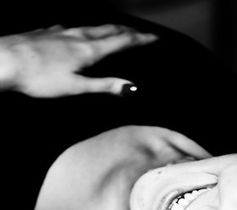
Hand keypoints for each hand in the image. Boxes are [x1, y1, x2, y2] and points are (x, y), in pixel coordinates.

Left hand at [0, 24, 156, 96]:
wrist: (7, 60)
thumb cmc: (39, 77)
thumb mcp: (77, 87)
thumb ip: (105, 85)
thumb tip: (131, 88)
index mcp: (88, 50)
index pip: (121, 42)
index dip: (140, 40)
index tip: (153, 38)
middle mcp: (77, 36)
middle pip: (109, 30)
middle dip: (127, 31)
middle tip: (140, 33)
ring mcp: (61, 31)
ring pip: (91, 27)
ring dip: (108, 28)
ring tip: (116, 30)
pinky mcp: (48, 32)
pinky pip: (72, 27)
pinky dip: (84, 29)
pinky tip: (77, 31)